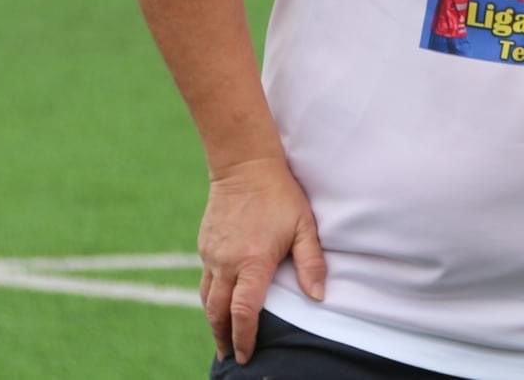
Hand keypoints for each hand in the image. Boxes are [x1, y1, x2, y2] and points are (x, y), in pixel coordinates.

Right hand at [197, 157, 325, 364]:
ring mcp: (211, 255)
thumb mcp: (304, 226)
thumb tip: (319, 296)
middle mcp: (226, 263)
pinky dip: (210, 296)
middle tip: (228, 357)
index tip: (245, 355)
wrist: (244, 166)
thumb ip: (311, 262)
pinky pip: (205, 279)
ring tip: (221, 336)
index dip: (244, 337)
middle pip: (217, 313)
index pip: (243, 311)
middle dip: (222, 337)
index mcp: (252, 262)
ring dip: (212, 320)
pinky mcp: (204, 246)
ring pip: (206, 298)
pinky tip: (219, 302)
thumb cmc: (280, 195)